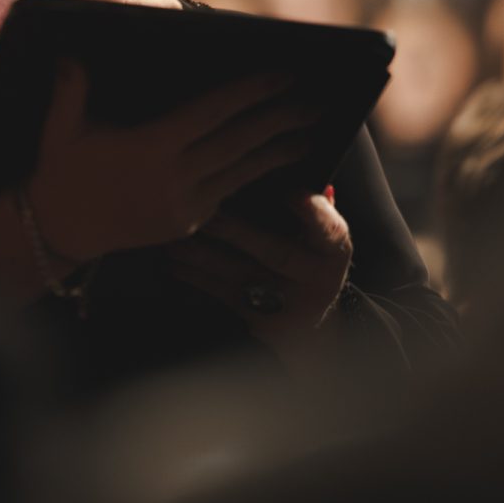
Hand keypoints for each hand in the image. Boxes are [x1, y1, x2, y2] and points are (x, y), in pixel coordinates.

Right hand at [24, 58, 320, 264]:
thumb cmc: (61, 172)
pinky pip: (229, 193)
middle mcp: (175, 178)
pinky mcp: (188, 224)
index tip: (283, 74)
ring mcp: (185, 205)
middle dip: (281, 118)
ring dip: (279, 149)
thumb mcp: (61, 128)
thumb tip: (69, 53)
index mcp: (152, 148)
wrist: (58, 232)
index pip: (213, 113)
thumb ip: (70, 89)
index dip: (251, 92)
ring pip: (242, 171)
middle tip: (316, 100)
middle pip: (239, 142)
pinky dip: (255, 174)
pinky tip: (276, 161)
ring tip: (312, 131)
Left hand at [164, 190, 352, 351]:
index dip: (312, 212)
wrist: (312, 329)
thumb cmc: (310, 261)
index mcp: (332, 252)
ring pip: (239, 275)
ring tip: (175, 234)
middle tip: (206, 210)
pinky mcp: (258, 321)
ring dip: (201, 254)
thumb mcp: (323, 237)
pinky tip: (172, 261)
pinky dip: (193, 277)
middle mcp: (314, 280)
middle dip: (236, 231)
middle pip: (275, 252)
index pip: (330, 229)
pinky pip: (221, 294)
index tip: (291, 192)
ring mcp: (285, 304)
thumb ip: (314, 208)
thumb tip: (303, 173)